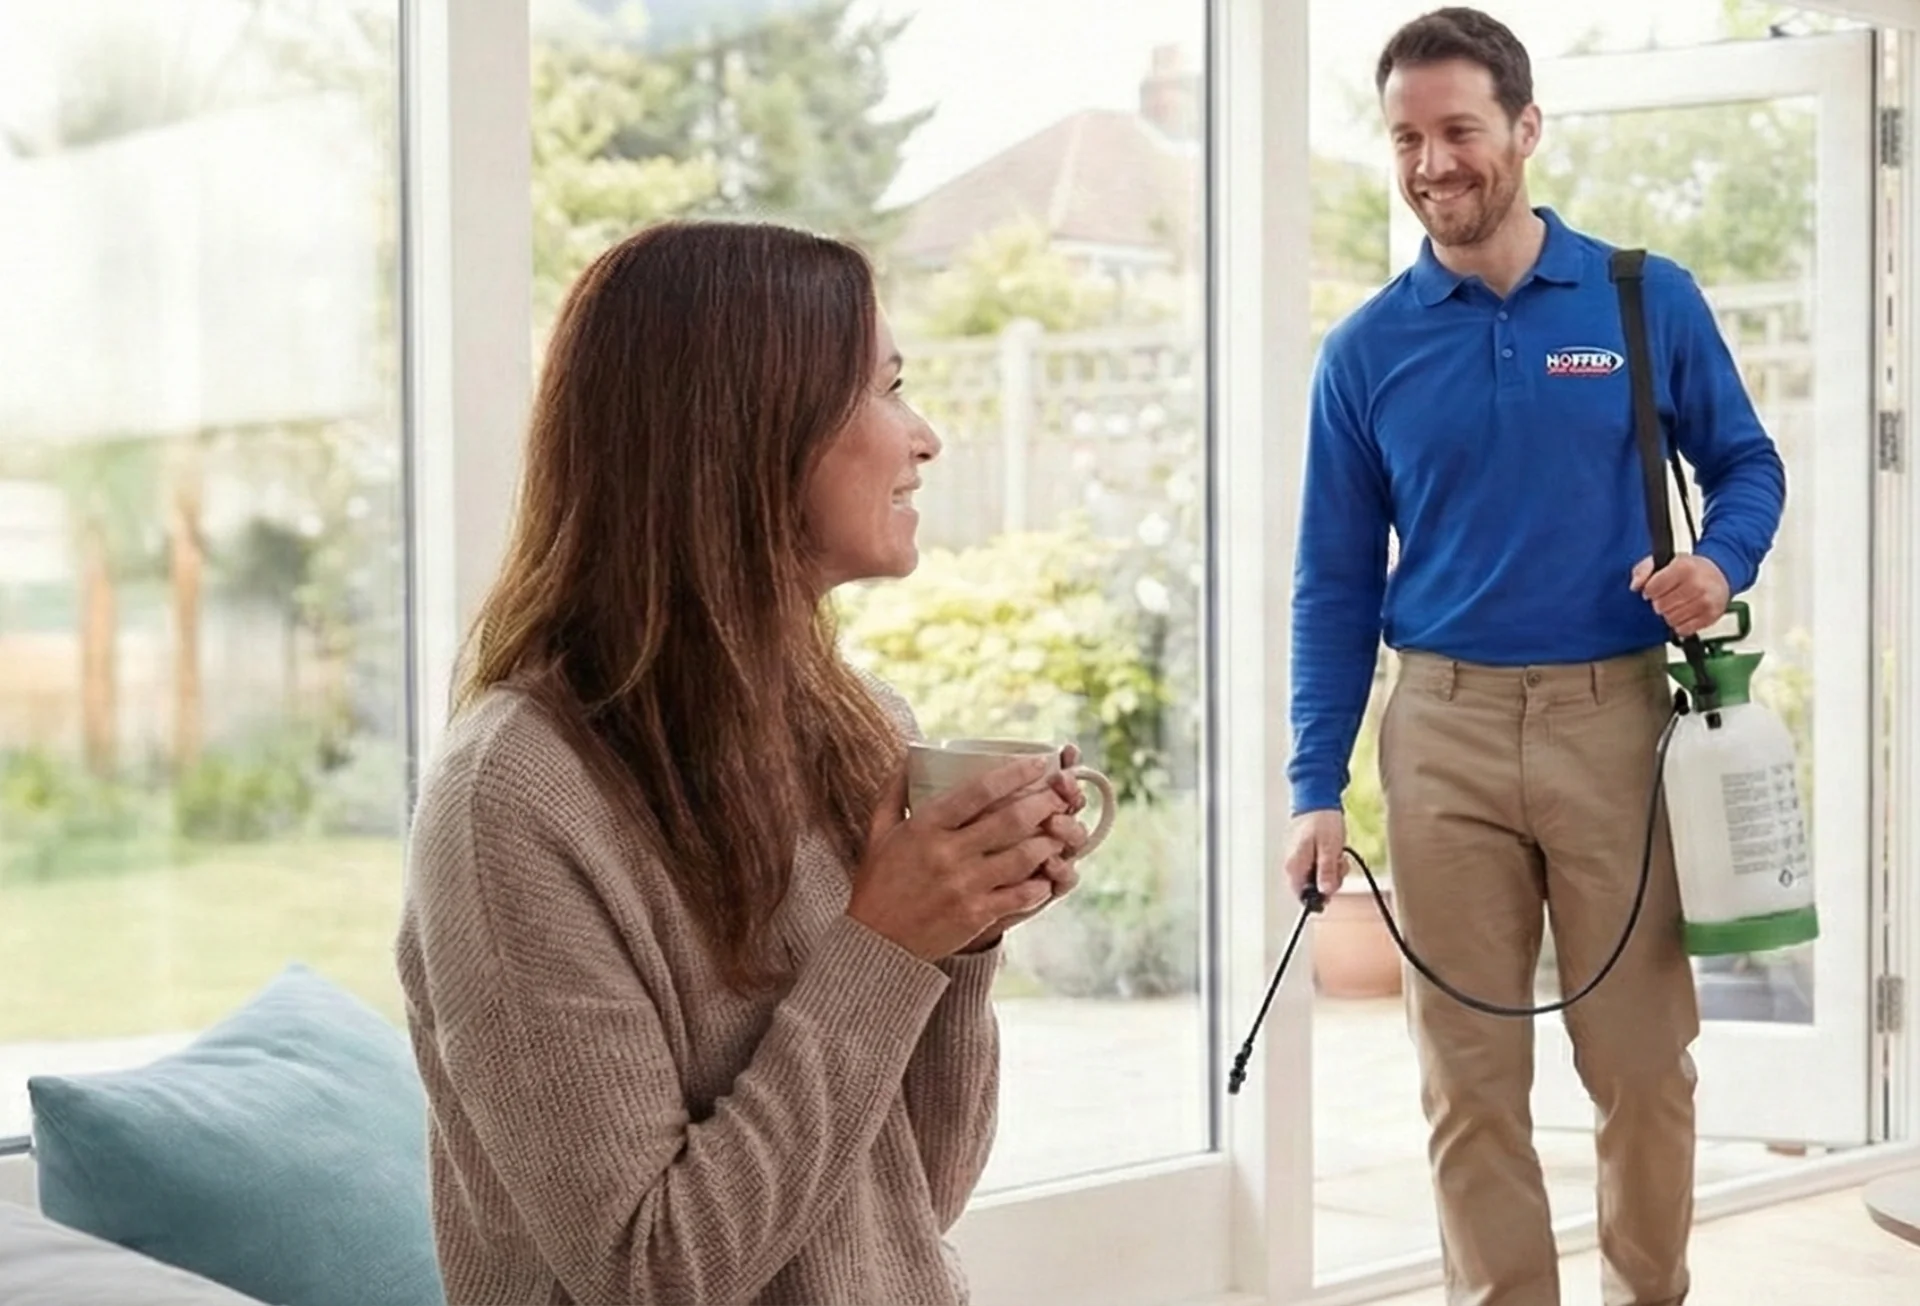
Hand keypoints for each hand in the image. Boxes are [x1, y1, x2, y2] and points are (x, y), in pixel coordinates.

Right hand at [848, 753, 1071, 961]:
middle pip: (1011, 820)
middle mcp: (948, 853)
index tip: (1037, 764)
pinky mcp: (976, 915)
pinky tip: (1050, 876)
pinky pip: (1020, 895)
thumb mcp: (879, 832)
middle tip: (1062, 795)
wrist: (874, 942)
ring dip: (1050, 842)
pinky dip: (1040, 884)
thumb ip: (894, 792)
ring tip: (1063, 832)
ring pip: (1023, 857)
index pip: (979, 790)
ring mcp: (964, 886)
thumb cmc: (878, 883)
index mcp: (926, 827)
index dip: (1014, 774)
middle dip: (1045, 803)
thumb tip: (909, 757)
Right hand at [1284, 809, 1346, 900]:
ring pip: (1317, 879)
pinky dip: (1330, 864)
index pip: (1302, 895)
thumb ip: (1326, 871)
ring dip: (1332, 872)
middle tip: (1338, 864)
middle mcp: (1294, 866)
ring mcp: (1300, 861)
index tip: (1332, 885)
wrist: (1318, 800)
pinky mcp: (1307, 856)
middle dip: (1329, 881)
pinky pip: (1319, 869)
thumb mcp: (1329, 847)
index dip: (1319, 895)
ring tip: (1337, 855)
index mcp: (1295, 866)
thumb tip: (1325, 892)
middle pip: (1312, 889)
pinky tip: (1334, 852)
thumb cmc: (1322, 820)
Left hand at [1631, 554, 1729, 638]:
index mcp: (1684, 567)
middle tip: (1666, 598)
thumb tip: (1635, 585)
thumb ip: (1643, 570)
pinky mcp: (1711, 616)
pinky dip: (1680, 625)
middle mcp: (1697, 584)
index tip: (1653, 590)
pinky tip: (1684, 614)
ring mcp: (1706, 601)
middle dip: (1659, 603)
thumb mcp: (1664, 561)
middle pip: (1661, 606)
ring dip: (1669, 614)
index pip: (1652, 588)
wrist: (1720, 572)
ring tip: (1676, 605)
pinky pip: (1684, 630)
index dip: (1649, 591)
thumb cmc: (1691, 568)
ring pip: (1671, 619)